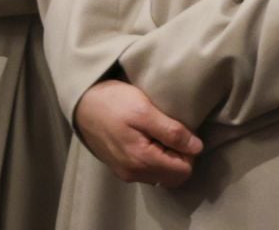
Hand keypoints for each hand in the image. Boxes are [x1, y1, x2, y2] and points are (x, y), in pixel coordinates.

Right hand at [72, 79, 201, 187]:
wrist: (81, 102)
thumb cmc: (112, 102)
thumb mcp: (144, 110)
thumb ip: (172, 131)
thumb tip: (197, 147)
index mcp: (142, 160)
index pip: (184, 170)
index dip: (188, 151)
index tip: (179, 131)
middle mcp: (134, 173)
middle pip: (173, 177)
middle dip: (178, 157)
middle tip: (169, 132)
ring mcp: (125, 173)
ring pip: (160, 176)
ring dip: (165, 158)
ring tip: (157, 134)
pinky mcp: (119, 168)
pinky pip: (146, 172)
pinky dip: (153, 159)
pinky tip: (146, 139)